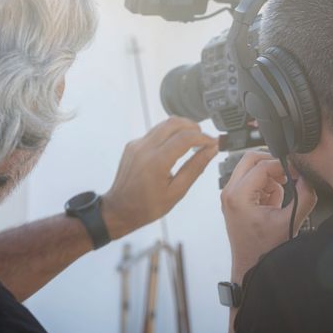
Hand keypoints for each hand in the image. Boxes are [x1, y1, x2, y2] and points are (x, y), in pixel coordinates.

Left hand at [102, 117, 217, 238]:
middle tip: (203, 140)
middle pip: (175, 123)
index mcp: (156, 162)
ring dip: (182, 128)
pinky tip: (175, 147)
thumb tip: (210, 151)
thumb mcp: (176, 192)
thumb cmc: (146, 206)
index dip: (203, 137)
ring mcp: (137, 144)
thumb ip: (195, 168)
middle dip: (194, 127)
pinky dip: (169, 134)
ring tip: (192, 142)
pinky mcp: (133, 144)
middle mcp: (145, 149)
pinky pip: (155, 132)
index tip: (213, 143)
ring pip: (164, 124)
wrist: (119, 209)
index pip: (185, 138)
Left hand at [220, 151, 316, 281]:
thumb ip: (303, 197)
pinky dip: (264, 185)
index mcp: (238, 196)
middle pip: (251, 159)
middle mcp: (229, 192)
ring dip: (269, 176)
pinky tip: (272, 203)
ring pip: (250, 168)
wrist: (250, 268)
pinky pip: (250, 179)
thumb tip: (308, 177)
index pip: (262, 165)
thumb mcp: (289, 222)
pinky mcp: (234, 199)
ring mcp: (229, 195)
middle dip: (273, 164)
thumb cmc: (264, 250)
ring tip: (280, 197)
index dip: (283, 165)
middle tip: (289, 176)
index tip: (297, 172)